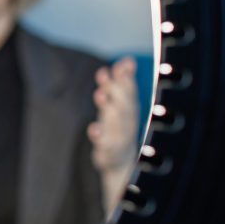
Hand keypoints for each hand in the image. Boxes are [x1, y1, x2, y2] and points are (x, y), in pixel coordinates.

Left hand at [88, 56, 139, 172]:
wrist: (122, 163)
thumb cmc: (119, 128)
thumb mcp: (119, 105)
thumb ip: (120, 83)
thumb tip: (127, 60)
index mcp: (130, 110)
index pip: (131, 92)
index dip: (127, 77)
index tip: (123, 63)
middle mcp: (127, 123)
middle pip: (125, 105)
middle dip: (118, 89)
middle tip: (106, 75)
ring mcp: (119, 138)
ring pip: (117, 123)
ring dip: (109, 108)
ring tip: (100, 94)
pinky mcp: (108, 152)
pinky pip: (105, 145)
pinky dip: (100, 136)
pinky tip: (93, 128)